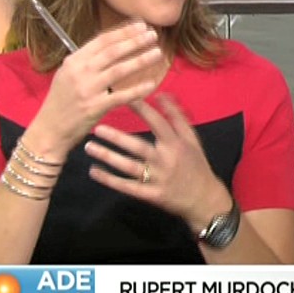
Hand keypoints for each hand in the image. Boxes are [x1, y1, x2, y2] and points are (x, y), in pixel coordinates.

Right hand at [23, 20, 163, 159]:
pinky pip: (121, 96)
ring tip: (157, 52)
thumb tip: (113, 45)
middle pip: (112, 51)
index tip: (140, 25)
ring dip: (140, 60)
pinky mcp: (94, 108)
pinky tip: (152, 84)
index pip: (102, 40)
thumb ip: (87, 61)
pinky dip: (137, 89)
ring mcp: (87, 90)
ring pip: (119, 70)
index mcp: (73, 61)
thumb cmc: (61, 102)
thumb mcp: (67, 75)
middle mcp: (80, 72)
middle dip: (135, 41)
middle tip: (153, 34)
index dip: (123, 31)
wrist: (49, 130)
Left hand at [84, 93, 227, 224]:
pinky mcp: (151, 195)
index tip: (124, 98)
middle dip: (116, 137)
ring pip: (129, 167)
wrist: (204, 198)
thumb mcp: (192, 139)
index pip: (157, 123)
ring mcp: (157, 179)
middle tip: (96, 128)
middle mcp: (166, 160)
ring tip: (89, 146)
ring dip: (108, 156)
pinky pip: (127, 187)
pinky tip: (94, 171)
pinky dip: (110, 180)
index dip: (142, 110)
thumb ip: (177, 117)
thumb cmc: (196, 164)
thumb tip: (162, 94)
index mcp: (176, 144)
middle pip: (138, 147)